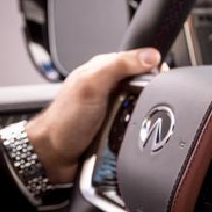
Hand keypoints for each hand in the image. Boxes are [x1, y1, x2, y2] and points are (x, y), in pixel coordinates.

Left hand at [26, 49, 161, 182]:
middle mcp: (110, 88)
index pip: (139, 61)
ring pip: (145, 110)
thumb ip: (119, 66)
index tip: (159, 79)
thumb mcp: (92, 86)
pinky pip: (140, 129)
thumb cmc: (64, 121)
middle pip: (146, 88)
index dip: (153, 69)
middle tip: (137, 107)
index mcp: (103, 70)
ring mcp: (115, 109)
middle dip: (149, 99)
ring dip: (144, 120)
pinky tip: (130, 136)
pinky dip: (139, 134)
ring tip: (131, 125)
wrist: (53, 155)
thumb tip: (150, 56)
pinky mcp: (119, 129)